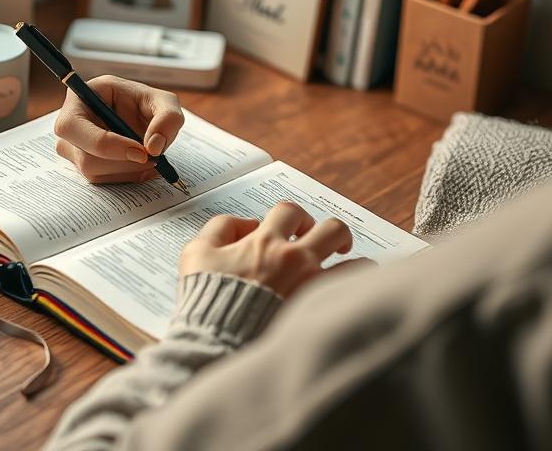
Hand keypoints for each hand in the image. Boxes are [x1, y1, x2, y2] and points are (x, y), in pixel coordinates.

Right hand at [54, 75, 183, 183]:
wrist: (141, 119)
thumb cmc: (145, 104)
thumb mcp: (164, 101)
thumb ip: (168, 117)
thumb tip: (154, 147)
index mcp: (78, 98)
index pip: (72, 127)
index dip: (105, 144)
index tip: (140, 152)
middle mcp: (69, 126)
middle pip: (84, 158)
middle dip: (124, 163)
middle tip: (152, 158)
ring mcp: (72, 149)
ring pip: (93, 173)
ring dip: (128, 171)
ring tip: (149, 159)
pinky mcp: (82, 167)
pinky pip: (102, 181)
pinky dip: (127, 177)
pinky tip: (141, 166)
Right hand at [179, 202, 353, 298]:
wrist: (214, 340)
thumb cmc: (205, 299)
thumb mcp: (196, 252)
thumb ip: (222, 226)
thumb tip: (248, 223)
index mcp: (265, 241)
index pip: (290, 211)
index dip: (294, 216)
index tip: (293, 228)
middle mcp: (293, 259)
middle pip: (332, 229)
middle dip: (332, 232)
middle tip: (327, 243)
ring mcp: (309, 286)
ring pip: (354, 262)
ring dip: (352, 261)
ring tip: (346, 267)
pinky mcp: (316, 312)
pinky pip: (352, 294)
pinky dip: (355, 289)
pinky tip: (349, 292)